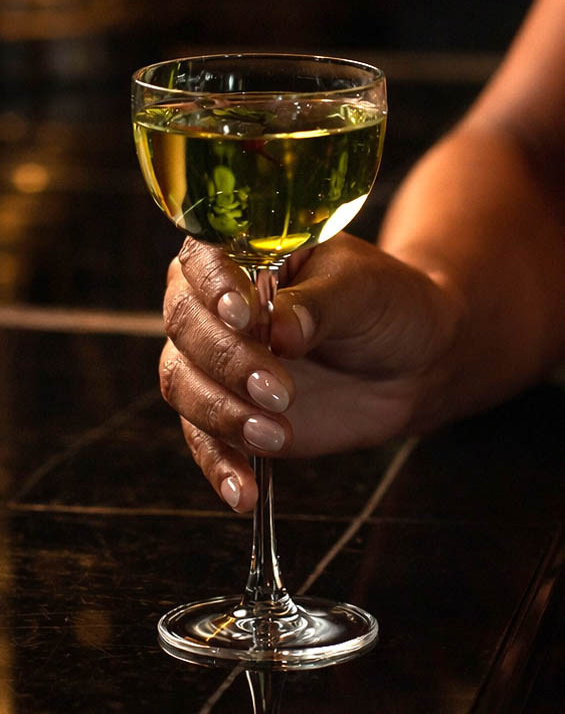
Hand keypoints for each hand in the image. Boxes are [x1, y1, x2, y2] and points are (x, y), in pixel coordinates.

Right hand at [160, 233, 462, 511]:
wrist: (410, 361)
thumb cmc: (385, 305)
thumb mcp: (361, 289)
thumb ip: (318, 304)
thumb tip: (279, 330)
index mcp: (242, 254)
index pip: (202, 261)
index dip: (214, 289)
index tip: (247, 316)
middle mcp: (214, 305)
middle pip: (185, 327)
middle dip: (228, 362)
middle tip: (280, 389)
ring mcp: (216, 361)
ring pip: (182, 383)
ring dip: (221, 413)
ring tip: (275, 434)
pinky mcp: (228, 411)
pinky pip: (203, 440)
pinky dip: (217, 466)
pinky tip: (242, 492)